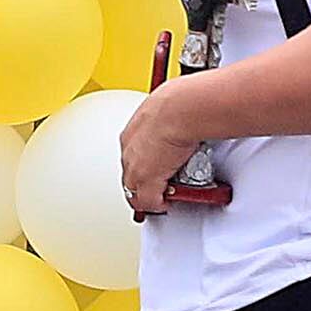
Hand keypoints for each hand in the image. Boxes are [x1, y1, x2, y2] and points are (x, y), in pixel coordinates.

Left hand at [119, 88, 202, 219]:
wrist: (181, 110)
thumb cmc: (178, 104)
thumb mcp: (165, 111)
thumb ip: (167, 121)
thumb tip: (181, 116)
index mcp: (131, 134)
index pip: (131, 158)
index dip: (145, 168)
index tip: (156, 170)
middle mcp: (129, 152)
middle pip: (131, 179)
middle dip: (146, 185)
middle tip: (162, 187)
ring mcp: (136, 169)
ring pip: (136, 193)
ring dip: (152, 196)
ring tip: (169, 193)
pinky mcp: (147, 183)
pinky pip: (149, 203)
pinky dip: (160, 205)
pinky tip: (170, 201)